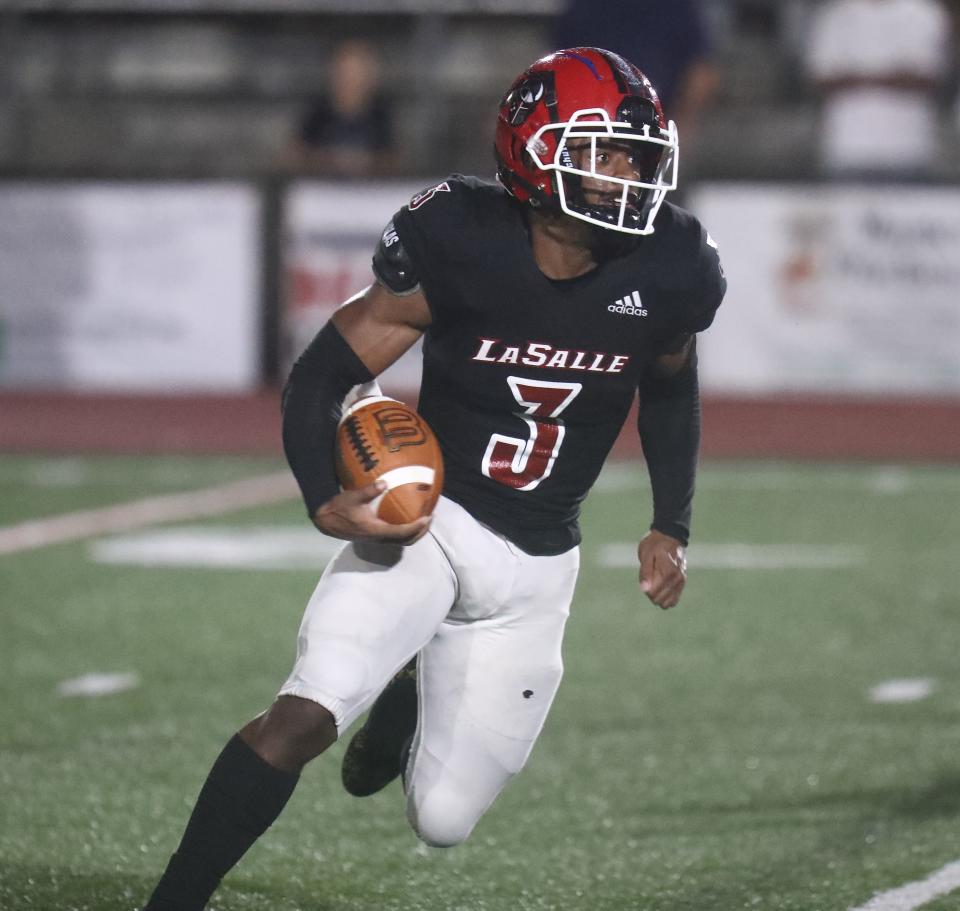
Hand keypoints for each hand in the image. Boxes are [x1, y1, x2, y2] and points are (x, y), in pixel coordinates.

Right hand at [313, 481, 430, 545]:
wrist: (326, 522)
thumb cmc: (339, 509)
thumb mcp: (352, 497)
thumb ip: (368, 490)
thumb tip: (385, 482)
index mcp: (376, 531)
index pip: (402, 532)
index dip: (417, 527)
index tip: (428, 518)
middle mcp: (379, 538)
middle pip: (407, 540)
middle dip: (421, 531)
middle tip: (431, 517)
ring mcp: (377, 539)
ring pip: (402, 540)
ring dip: (415, 532)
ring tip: (424, 519)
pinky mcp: (375, 537)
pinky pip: (396, 537)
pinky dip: (406, 530)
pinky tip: (408, 517)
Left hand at [637, 530, 686, 609]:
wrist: (669, 536)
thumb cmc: (655, 544)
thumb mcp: (646, 555)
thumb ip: (645, 573)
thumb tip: (644, 590)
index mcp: (668, 573)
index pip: (653, 594)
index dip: (645, 588)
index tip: (646, 575)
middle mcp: (678, 579)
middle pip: (659, 600)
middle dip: (650, 592)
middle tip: (650, 577)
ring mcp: (682, 582)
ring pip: (667, 603)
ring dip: (658, 596)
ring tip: (656, 581)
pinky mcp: (682, 584)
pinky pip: (674, 600)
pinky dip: (666, 597)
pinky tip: (661, 586)